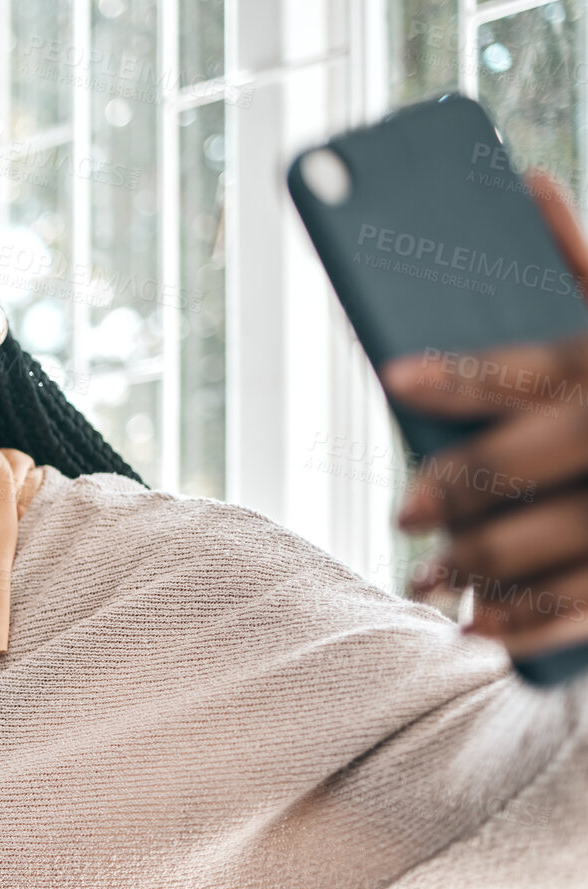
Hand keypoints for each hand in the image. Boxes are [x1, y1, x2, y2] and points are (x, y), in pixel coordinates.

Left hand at [384, 170, 587, 662]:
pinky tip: (477, 630)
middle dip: (462, 487)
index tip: (397, 377)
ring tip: (429, 576)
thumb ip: (580, 265)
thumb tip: (526, 181)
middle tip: (403, 511)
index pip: (537, 367)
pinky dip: (527, 628)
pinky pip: (584, 617)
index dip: (465, 373)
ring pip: (554, 547)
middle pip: (531, 463)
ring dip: (482, 566)